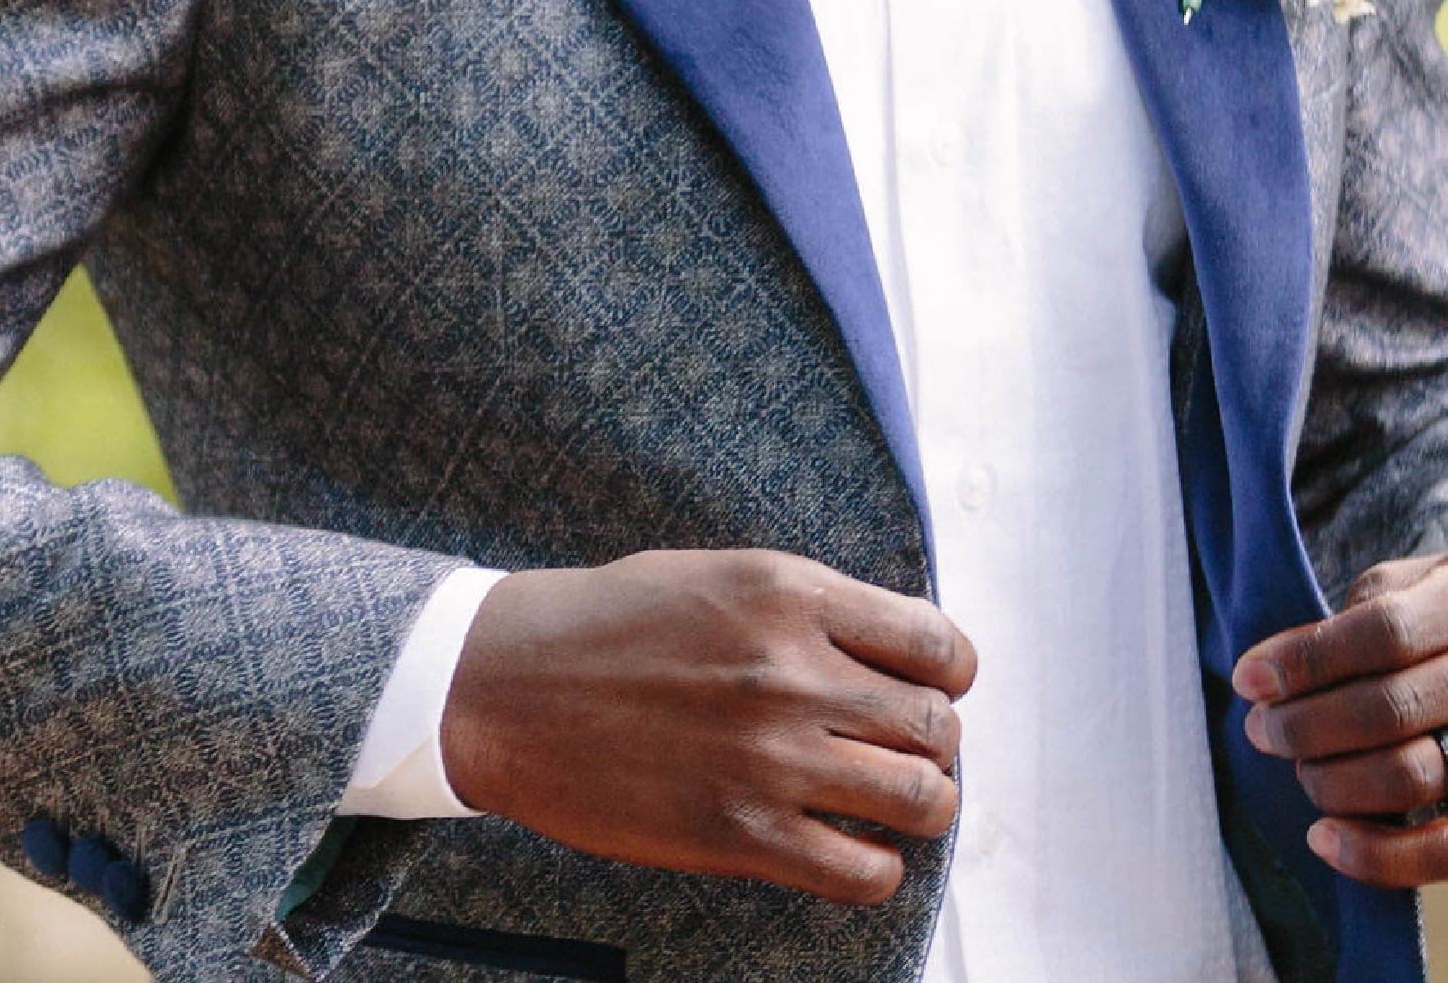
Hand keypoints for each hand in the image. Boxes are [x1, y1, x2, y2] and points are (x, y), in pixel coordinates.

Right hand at [441, 549, 975, 904]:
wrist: (500, 687)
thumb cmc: (605, 626)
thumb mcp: (718, 576)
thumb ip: (811, 608)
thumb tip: (901, 653)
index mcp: (789, 595)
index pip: (942, 648)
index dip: (947, 679)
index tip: (923, 692)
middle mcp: (790, 673)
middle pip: (940, 730)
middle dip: (931, 746)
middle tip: (893, 753)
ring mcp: (769, 758)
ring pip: (923, 801)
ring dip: (916, 807)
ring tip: (879, 804)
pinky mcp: (739, 835)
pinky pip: (864, 872)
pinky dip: (873, 866)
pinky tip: (840, 846)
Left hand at [1232, 537, 1447, 887]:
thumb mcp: (1424, 579)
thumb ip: (1358, 617)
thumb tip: (1275, 677)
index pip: (1384, 633)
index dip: (1306, 660)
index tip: (1250, 678)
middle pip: (1392, 710)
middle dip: (1304, 726)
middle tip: (1262, 729)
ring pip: (1413, 778)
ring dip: (1331, 782)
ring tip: (1300, 767)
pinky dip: (1379, 856)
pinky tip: (1326, 838)